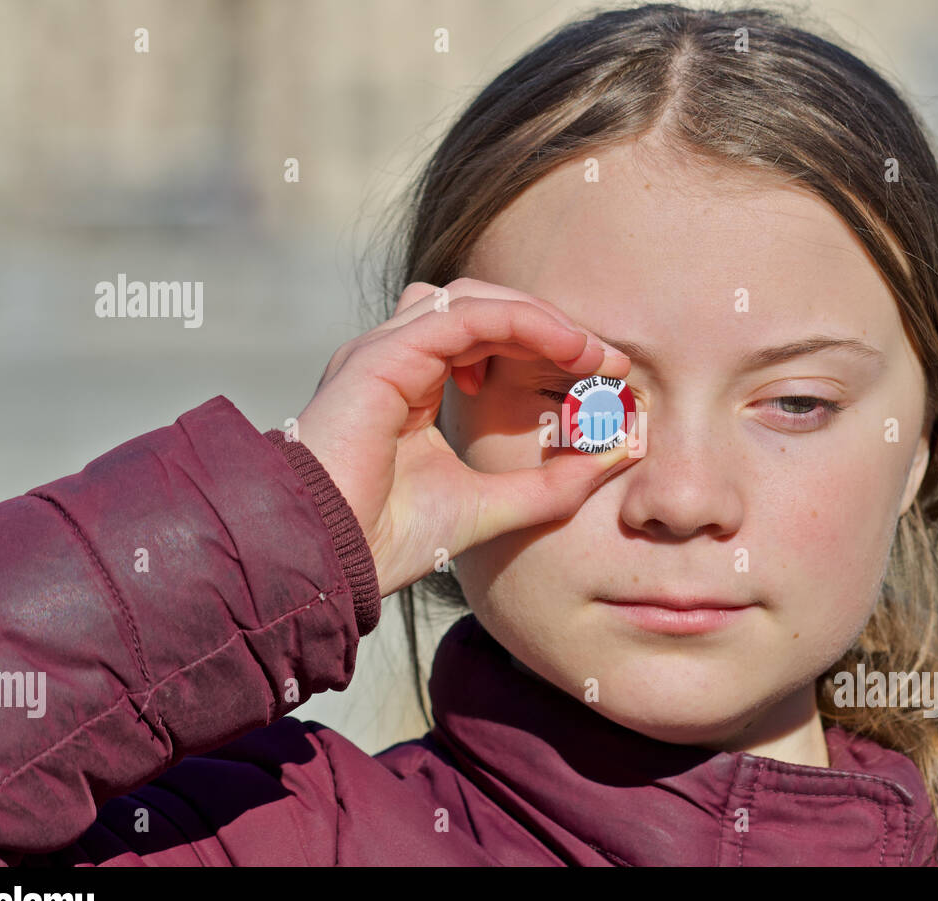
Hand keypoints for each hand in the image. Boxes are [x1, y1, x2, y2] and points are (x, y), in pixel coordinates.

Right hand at [294, 278, 637, 595]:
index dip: (546, 344)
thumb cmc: (384, 539)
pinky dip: (518, 322)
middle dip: (551, 326)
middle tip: (607, 360)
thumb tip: (615, 454)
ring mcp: (382, 352)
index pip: (483, 336)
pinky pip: (461, 316)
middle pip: (481, 307)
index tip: (604, 375)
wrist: (322, 563)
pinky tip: (560, 348)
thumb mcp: (491, 506)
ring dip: (538, 318)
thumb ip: (550, 483)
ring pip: (471, 299)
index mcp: (410, 385)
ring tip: (587, 353)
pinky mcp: (380, 357)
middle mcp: (393, 359)